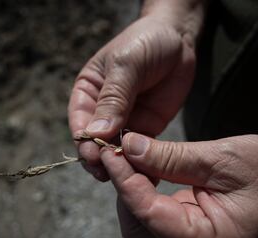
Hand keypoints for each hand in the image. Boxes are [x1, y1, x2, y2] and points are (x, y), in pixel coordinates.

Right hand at [68, 14, 196, 180]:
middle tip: (108, 172)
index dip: (84, 140)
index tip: (92, 155)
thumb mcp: (125, 65)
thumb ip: (113, 98)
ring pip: (116, 149)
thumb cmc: (145, 43)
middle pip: (96, 141)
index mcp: (88, 93)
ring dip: (120, 164)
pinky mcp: (146, 128)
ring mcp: (125, 121)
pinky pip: (139, 150)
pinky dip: (140, 163)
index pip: (80, 121)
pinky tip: (144, 174)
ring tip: (126, 178)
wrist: (178, 38)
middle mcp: (102, 110)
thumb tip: (96, 133)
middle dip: (100, 157)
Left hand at [100, 133, 257, 237]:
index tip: (109, 151)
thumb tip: (129, 146)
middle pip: (138, 228)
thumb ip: (170, 157)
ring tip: (131, 157)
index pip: (149, 214)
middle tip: (119, 153)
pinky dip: (146, 192)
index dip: (124, 180)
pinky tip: (145, 168)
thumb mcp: (221, 158)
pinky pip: (157, 215)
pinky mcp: (193, 231)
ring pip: (143, 224)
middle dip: (124, 190)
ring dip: (132, 191)